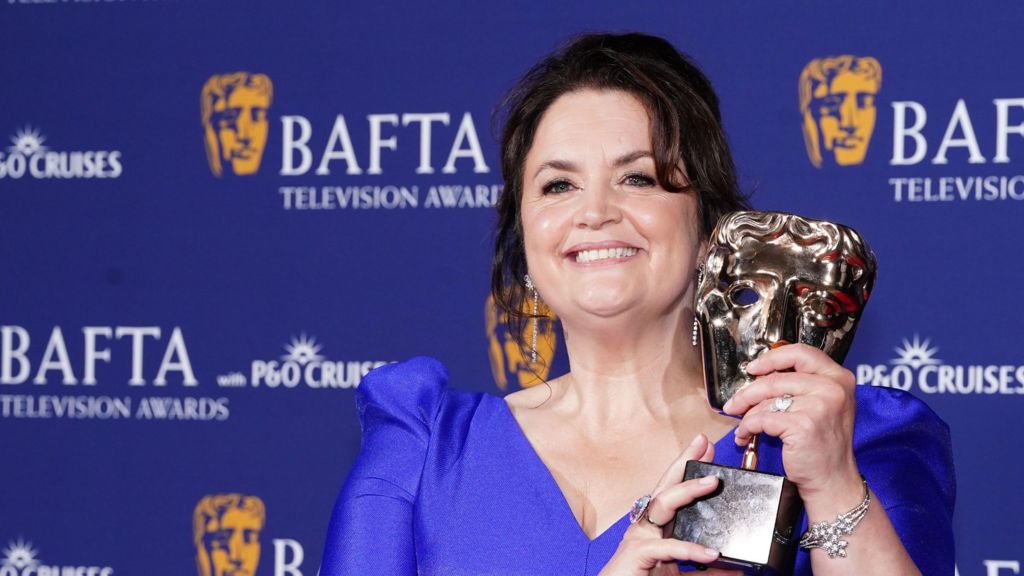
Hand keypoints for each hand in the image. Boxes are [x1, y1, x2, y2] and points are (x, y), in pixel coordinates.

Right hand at [598, 434, 741, 575]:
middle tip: (703, 443)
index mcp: (655, 529)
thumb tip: (732, 567)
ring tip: (712, 482)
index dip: (688, 470)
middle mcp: (645, 527)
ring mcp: (638, 537)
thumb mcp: (679, 575)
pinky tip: (711, 553)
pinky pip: (667, 546)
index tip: (706, 450)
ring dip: (687, 490)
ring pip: (663, 505)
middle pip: (666, 487)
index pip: (673, 492)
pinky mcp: (637, 553)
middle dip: (684, 463)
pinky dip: (690, 549)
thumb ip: (703, 570)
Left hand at [722, 343, 861, 507]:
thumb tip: (763, 373)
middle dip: (747, 392)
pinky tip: (745, 435)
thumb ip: (804, 385)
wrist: (833, 480)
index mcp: (839, 378)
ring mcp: (819, 406)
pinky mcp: (802, 425)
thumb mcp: (825, 405)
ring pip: (766, 399)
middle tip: (734, 402)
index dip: (772, 358)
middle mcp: (832, 388)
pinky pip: (762, 419)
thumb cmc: (825, 445)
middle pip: (775, 378)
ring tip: (740, 423)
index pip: (800, 352)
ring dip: (746, 412)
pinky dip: (747, 427)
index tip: (753, 368)